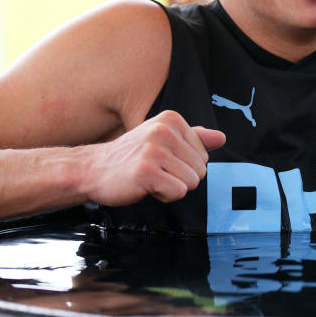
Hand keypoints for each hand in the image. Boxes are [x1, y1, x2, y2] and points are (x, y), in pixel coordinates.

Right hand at [86, 110, 225, 205]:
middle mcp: (163, 131)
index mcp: (171, 120)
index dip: (185, 165)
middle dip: (180, 178)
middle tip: (155, 171)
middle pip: (201, 170)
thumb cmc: (130, 156)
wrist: (94, 169)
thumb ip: (194, 138)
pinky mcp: (146, 171)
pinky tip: (146, 187)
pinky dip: (164, 196)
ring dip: (172, 188)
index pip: (204, 155)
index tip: (162, 161)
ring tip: (151, 178)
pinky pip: (178, 192)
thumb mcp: (163, 140)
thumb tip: (221, 138)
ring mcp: (154, 150)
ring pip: (191, 183)